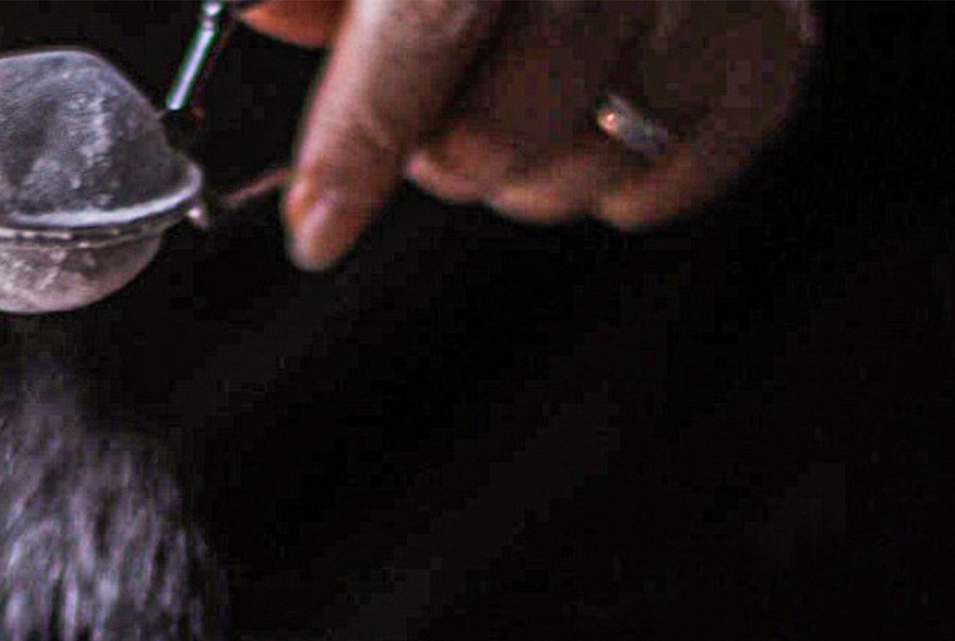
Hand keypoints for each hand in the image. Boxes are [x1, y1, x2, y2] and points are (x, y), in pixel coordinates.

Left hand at [241, 0, 816, 269]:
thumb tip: (261, 10)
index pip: (430, 14)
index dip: (362, 135)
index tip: (318, 224)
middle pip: (502, 126)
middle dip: (447, 151)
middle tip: (441, 110)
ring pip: (593, 160)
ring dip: (533, 167)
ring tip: (524, 99)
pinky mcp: (776, 33)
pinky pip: (687, 168)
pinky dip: (627, 173)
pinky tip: (596, 113)